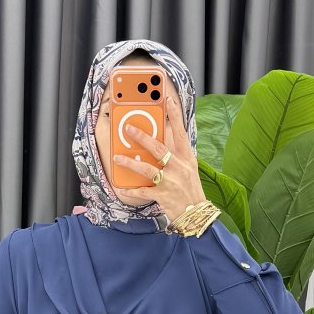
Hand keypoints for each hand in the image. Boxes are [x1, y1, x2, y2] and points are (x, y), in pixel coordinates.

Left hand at [104, 86, 203, 223]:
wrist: (195, 214)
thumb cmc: (190, 188)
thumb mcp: (189, 167)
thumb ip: (177, 152)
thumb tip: (163, 136)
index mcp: (187, 158)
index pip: (181, 132)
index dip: (175, 115)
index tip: (168, 100)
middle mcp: (179, 167)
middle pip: (159, 148)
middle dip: (142, 137)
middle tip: (128, 128)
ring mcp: (170, 181)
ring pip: (147, 169)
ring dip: (131, 163)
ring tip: (118, 158)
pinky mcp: (162, 196)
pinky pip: (142, 191)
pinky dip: (131, 190)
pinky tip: (121, 187)